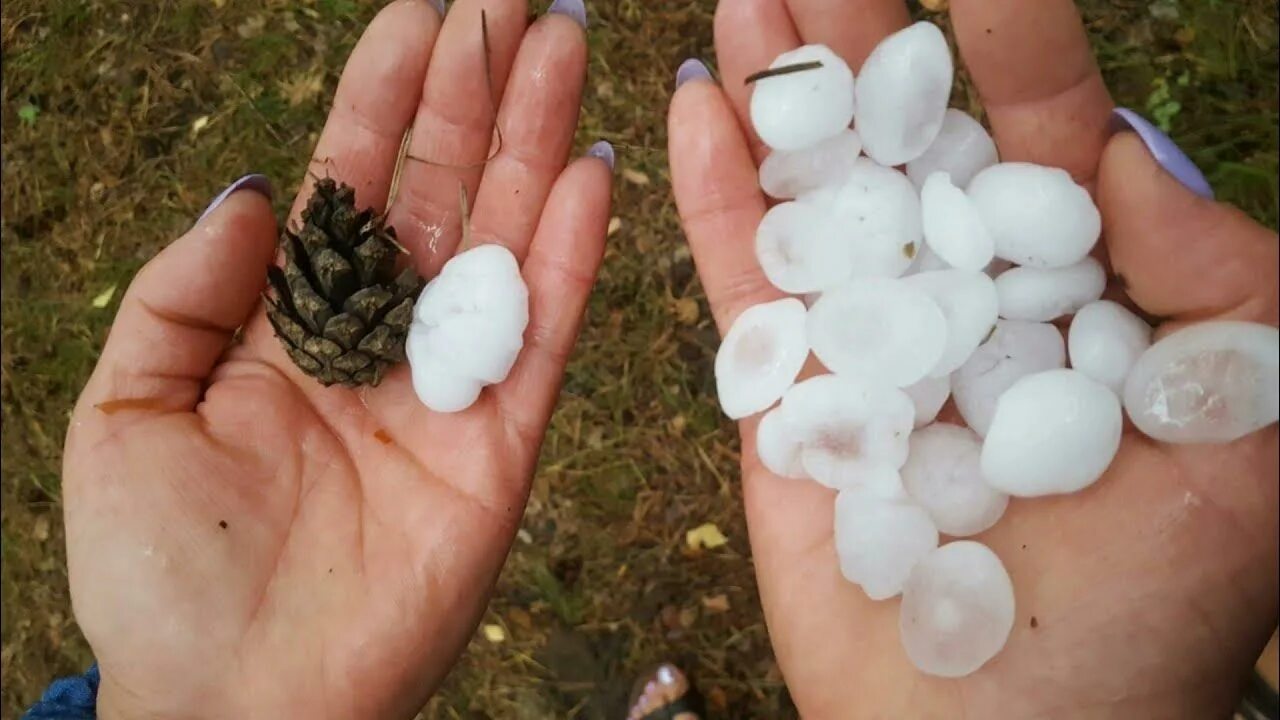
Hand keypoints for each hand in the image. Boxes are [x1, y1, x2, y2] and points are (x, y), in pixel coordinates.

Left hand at [61, 1, 609, 716]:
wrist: (238, 702)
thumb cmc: (164, 569)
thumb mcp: (126, 405)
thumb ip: (188, 288)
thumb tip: (263, 187)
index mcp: (296, 321)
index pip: (350, 179)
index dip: (385, 93)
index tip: (422, 10)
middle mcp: (383, 337)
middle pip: (441, 190)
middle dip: (479, 92)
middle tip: (518, 4)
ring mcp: (451, 385)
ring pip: (503, 237)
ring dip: (537, 141)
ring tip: (564, 47)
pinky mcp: (505, 442)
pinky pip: (546, 329)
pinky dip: (572, 250)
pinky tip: (592, 167)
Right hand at [668, 1, 1277, 716]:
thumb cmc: (1161, 610)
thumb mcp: (1254, 431)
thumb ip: (1222, 280)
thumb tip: (1122, 152)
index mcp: (1071, 289)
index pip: (1037, 131)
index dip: (1013, 41)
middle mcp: (961, 296)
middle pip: (907, 140)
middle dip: (865, 37)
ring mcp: (864, 341)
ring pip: (815, 192)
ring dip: (781, 90)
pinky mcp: (784, 398)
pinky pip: (744, 284)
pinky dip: (718, 197)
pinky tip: (697, 104)